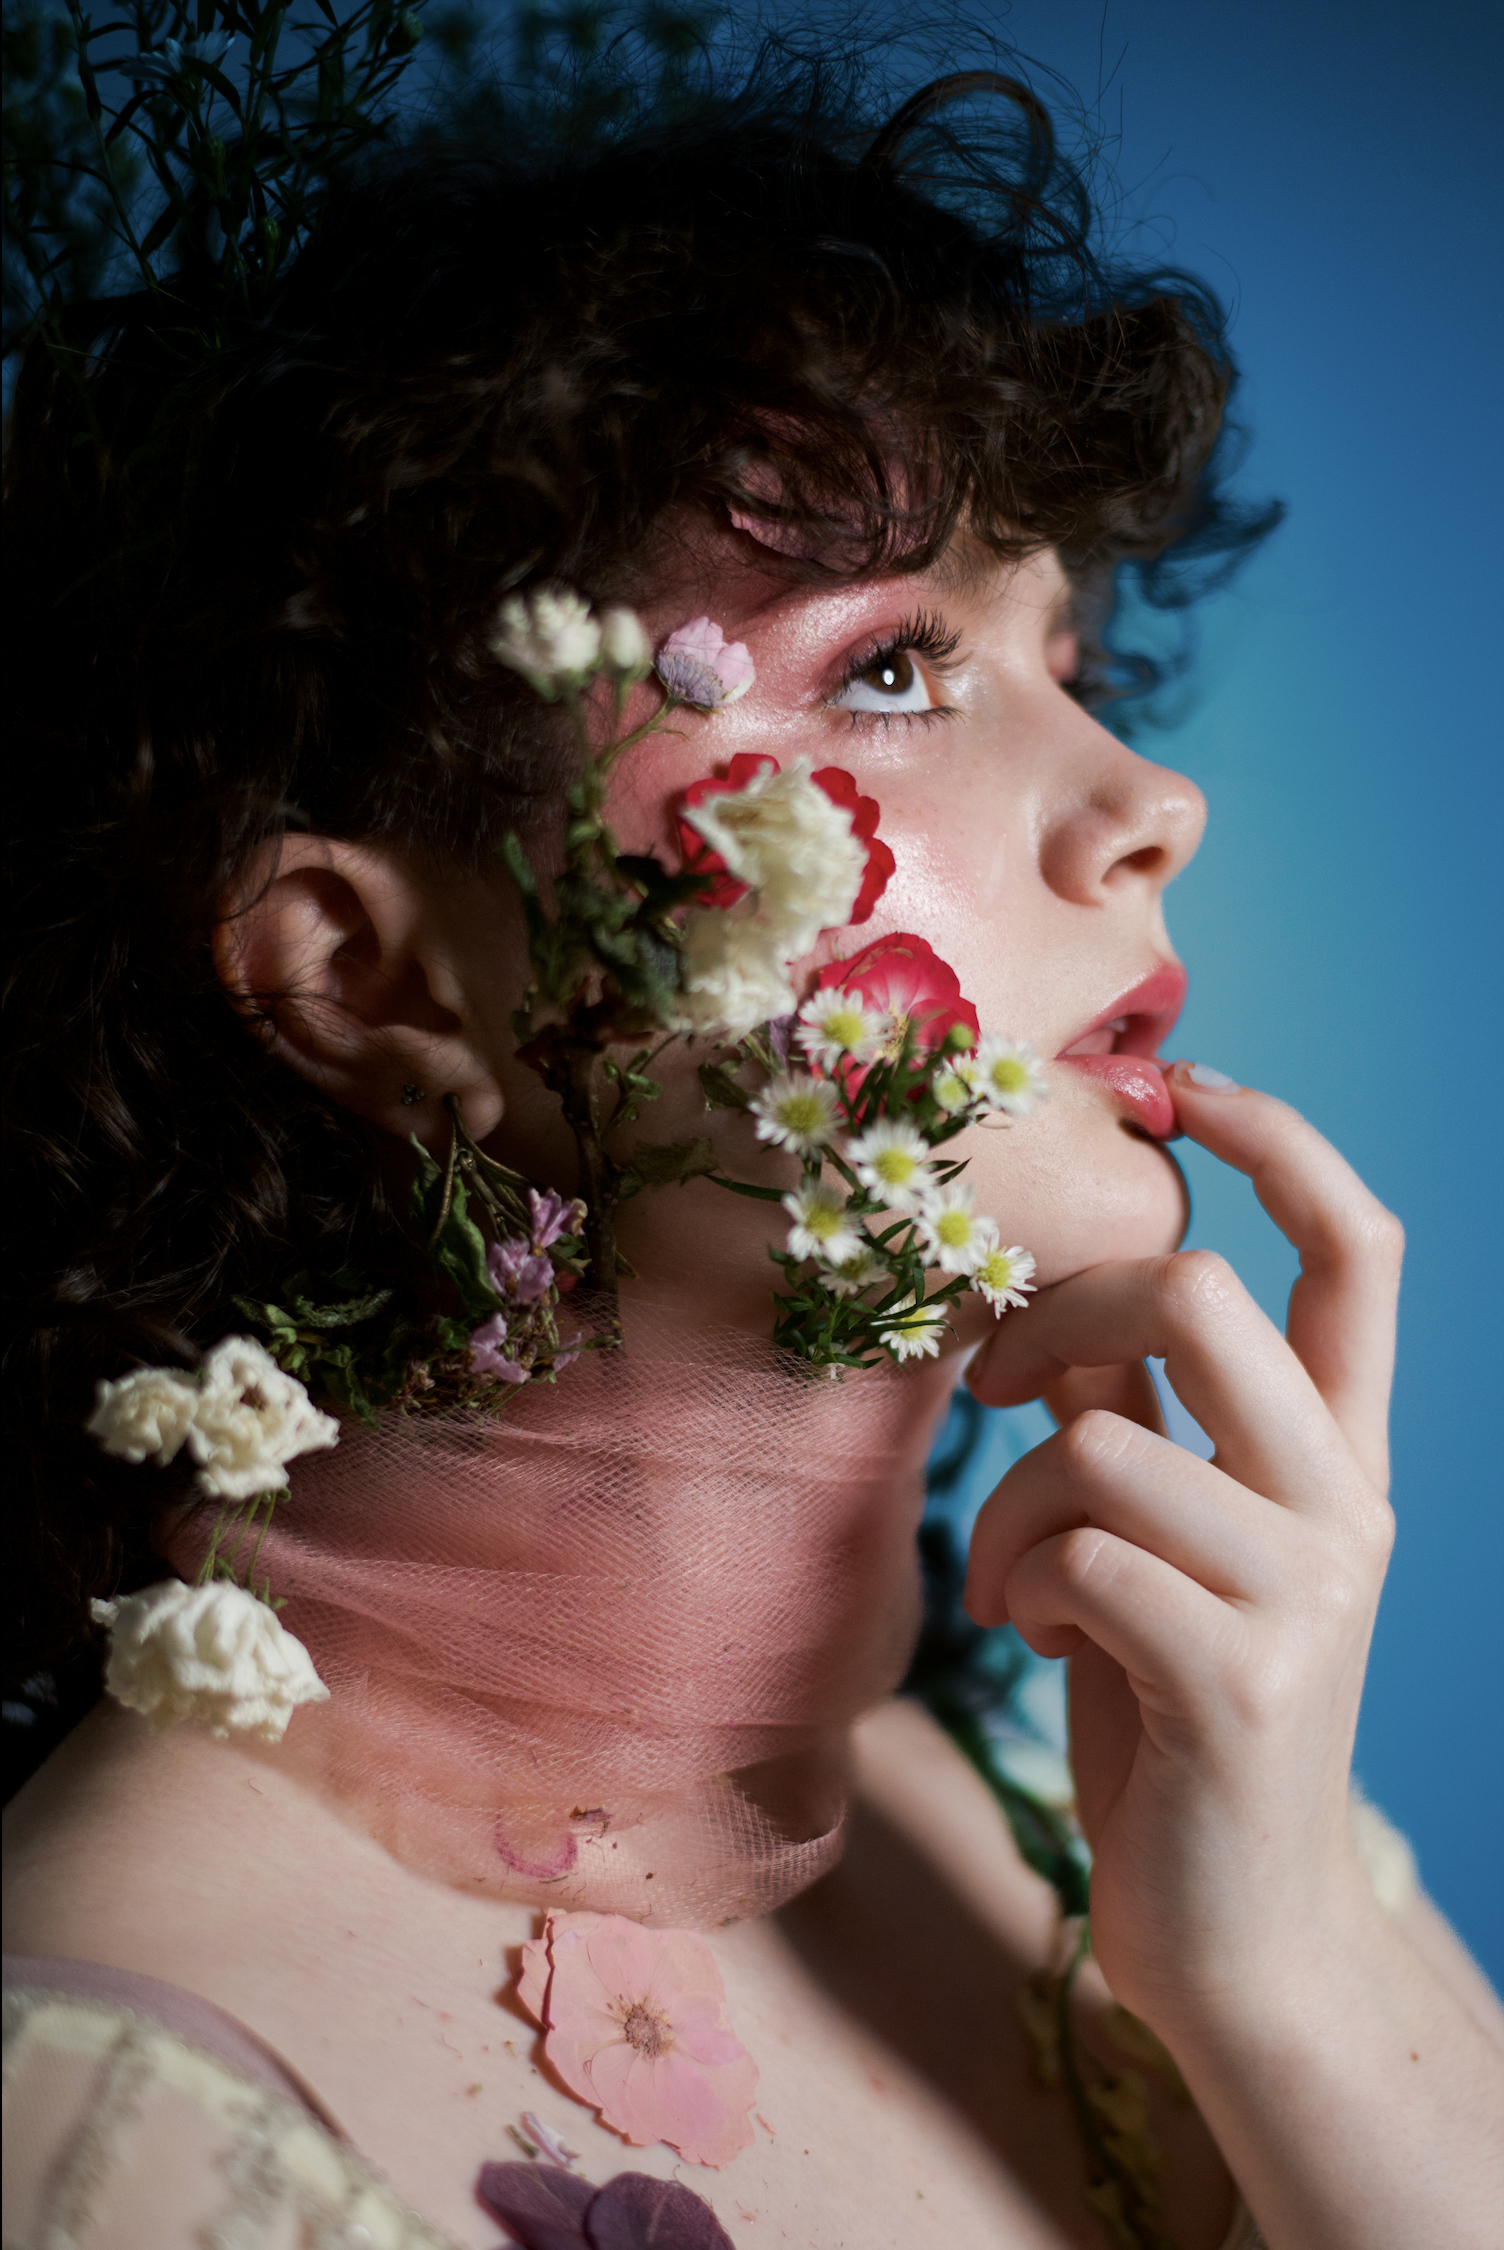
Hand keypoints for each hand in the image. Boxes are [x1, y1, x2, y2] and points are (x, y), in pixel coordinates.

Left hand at [963, 1061, 1403, 2038]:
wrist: (1234, 1932)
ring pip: (1098, 1441)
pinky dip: (1017, 1587)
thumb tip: (1065, 1298)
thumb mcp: (1169, 1540)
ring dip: (1009, 1508)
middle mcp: (1349, 1507)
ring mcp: (1304, 1595)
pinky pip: (1073, 1557)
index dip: (1280, 1142)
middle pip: (1202, 1297)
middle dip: (1062, 1310)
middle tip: (996, 1386)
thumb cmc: (1176, 1710)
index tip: (1183, 1090)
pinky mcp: (1234, 1681)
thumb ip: (1139, 1413)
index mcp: (1343, 1456)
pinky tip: (1042, 1644)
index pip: (1362, 1251)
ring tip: (1014, 1583)